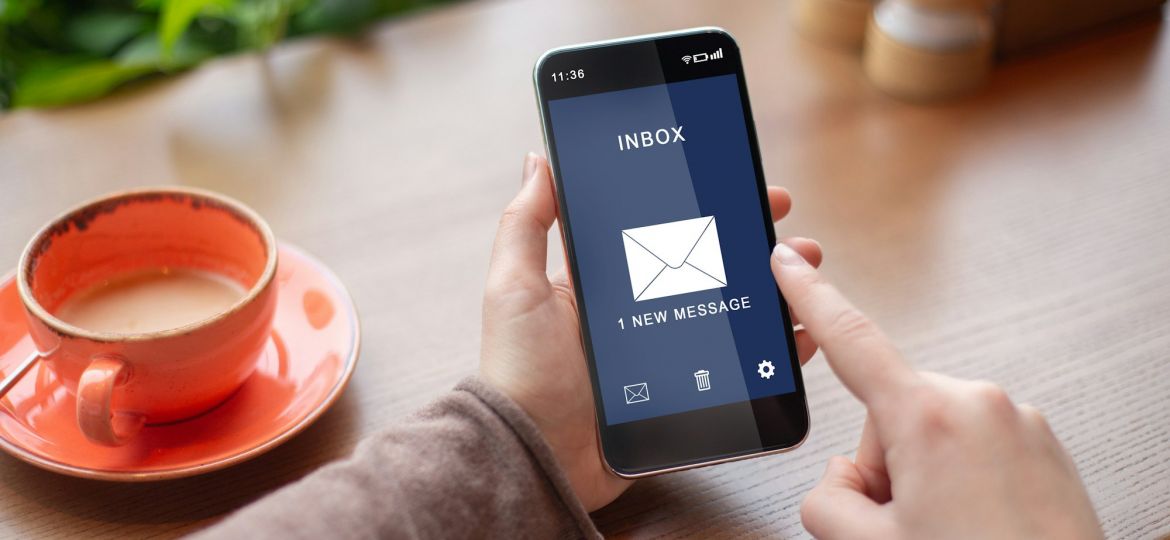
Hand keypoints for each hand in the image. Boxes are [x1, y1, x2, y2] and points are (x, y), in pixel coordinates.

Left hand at [480, 153, 823, 510]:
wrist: (535, 455)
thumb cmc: (518, 372)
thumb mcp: (514, 288)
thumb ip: (526, 225)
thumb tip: (539, 160)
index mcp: (602, 285)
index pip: (663, 232)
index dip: (703, 206)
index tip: (737, 182)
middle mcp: (638, 315)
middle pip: (708, 270)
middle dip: (752, 246)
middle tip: (787, 232)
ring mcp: (665, 358)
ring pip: (732, 317)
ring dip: (774, 293)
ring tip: (805, 276)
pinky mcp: (683, 398)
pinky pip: (739, 374)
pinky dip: (773, 355)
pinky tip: (799, 337)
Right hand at [770, 242, 1102, 538]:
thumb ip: (827, 499)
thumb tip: (843, 480)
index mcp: (930, 418)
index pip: (850, 340)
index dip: (808, 296)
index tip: (789, 262)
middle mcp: (979, 405)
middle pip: (889, 415)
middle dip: (884, 467)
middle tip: (902, 525)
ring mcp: (1018, 424)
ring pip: (932, 434)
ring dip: (925, 479)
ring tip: (948, 533)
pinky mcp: (1044, 446)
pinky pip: (975, 447)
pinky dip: (964, 482)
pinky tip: (975, 529)